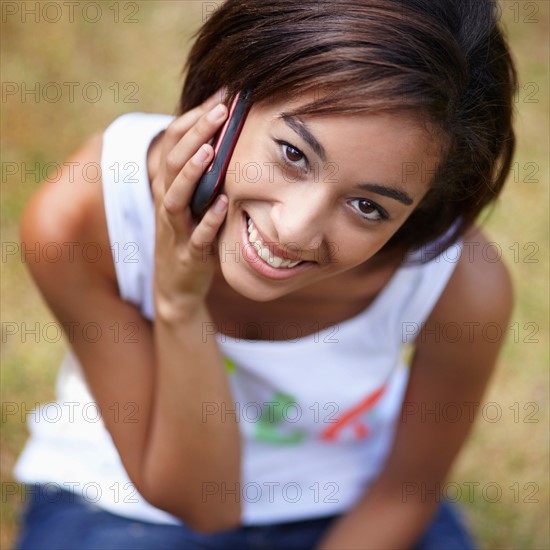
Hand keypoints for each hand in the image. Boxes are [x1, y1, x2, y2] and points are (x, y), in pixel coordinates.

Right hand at [151, 91, 228, 316]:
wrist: (176, 286)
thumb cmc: (188, 237)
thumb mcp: (190, 203)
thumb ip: (200, 174)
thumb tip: (224, 138)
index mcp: (168, 187)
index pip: (173, 144)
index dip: (193, 118)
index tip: (221, 96)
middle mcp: (167, 203)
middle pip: (173, 162)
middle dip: (196, 133)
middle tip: (221, 108)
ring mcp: (175, 230)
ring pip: (176, 197)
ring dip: (192, 172)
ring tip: (211, 149)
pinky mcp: (189, 254)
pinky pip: (197, 236)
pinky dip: (209, 219)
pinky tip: (224, 202)